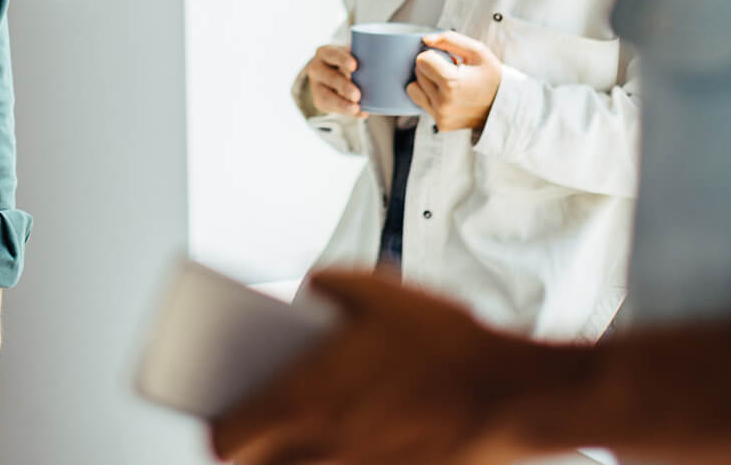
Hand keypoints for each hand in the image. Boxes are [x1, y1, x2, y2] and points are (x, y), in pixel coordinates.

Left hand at [210, 269, 545, 464]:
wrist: (515, 396)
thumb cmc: (451, 346)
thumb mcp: (381, 291)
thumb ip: (328, 283)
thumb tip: (308, 289)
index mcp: (309, 401)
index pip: (227, 440)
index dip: (216, 428)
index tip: (219, 412)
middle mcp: (325, 449)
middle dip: (248, 449)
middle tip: (257, 423)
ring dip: (292, 458)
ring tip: (304, 431)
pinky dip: (338, 462)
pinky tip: (356, 440)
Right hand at [306, 45, 365, 117]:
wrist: (333, 74)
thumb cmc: (350, 61)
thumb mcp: (353, 54)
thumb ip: (366, 55)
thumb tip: (395, 60)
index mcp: (326, 52)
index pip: (332, 53)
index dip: (342, 59)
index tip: (354, 66)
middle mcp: (317, 68)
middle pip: (329, 77)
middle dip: (343, 86)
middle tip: (357, 94)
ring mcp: (316, 85)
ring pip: (326, 95)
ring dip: (342, 103)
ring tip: (356, 108)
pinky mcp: (319, 100)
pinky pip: (332, 108)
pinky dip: (346, 111)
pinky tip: (360, 114)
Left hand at [405, 31, 500, 131]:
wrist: (507, 107)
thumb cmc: (493, 77)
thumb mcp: (478, 51)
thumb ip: (449, 40)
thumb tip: (425, 40)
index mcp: (451, 84)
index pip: (421, 60)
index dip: (434, 55)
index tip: (449, 59)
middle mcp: (443, 103)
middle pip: (417, 74)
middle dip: (431, 68)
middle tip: (452, 70)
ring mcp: (441, 116)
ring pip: (414, 89)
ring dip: (427, 82)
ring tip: (448, 83)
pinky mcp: (441, 125)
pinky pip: (423, 103)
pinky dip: (431, 97)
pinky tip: (450, 96)